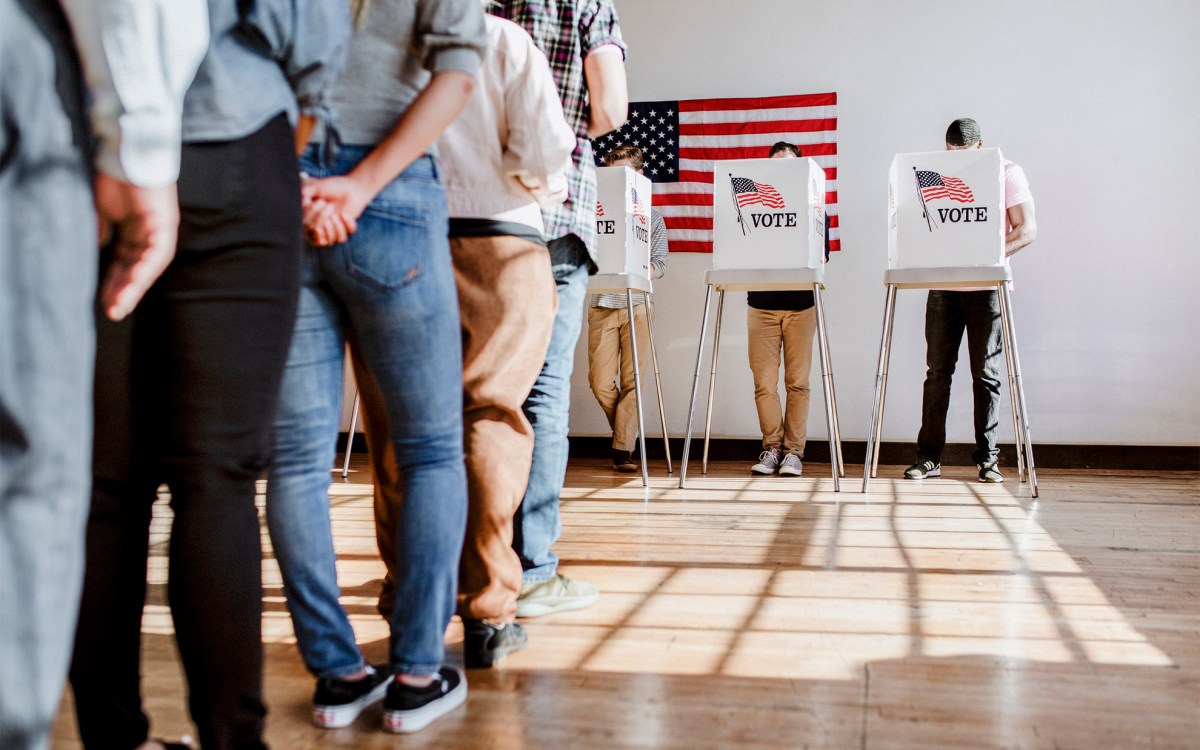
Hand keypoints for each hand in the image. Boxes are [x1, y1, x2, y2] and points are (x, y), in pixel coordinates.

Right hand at [94, 173, 180, 320]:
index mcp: (136, 230)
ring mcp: (159, 229)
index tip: (104, 303)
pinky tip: (131, 287)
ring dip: (132, 288)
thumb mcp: (102, 210)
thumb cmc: (112, 175)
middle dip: (123, 291)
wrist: (124, 149)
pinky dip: (143, 271)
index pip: (126, 263)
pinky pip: (155, 254)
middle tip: (111, 313)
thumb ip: (103, 230)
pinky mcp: (164, 224)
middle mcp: (150, 232)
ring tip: (118, 307)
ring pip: (147, 267)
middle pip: (136, 269)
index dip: (114, 283)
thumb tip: (99, 248)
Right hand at [301, 175, 369, 245]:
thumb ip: (307, 191)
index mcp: (309, 219)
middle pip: (317, 238)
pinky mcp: (345, 230)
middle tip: (327, 205)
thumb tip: (301, 197)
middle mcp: (320, 227)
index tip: (313, 206)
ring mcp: (333, 230)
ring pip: (331, 241)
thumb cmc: (332, 187)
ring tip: (336, 214)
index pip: (305, 230)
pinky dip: (345, 226)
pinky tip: (345, 214)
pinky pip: (344, 237)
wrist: (351, 187)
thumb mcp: (317, 187)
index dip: (309, 223)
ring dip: (333, 228)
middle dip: (320, 221)